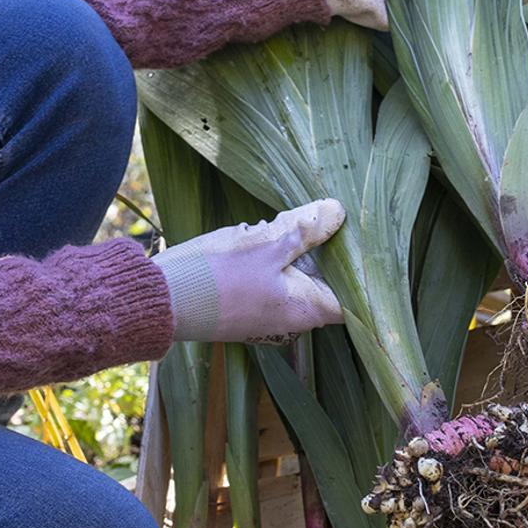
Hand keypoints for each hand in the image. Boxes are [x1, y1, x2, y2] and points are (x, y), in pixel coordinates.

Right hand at [159, 198, 346, 342]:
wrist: (160, 299)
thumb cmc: (216, 276)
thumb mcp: (266, 243)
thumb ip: (306, 229)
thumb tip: (338, 212)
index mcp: (306, 309)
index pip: (355, 298)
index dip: (364, 271)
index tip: (367, 240)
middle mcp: (293, 316)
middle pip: (329, 282)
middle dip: (333, 250)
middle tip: (338, 215)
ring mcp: (269, 310)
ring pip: (301, 275)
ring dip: (304, 248)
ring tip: (306, 217)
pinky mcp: (249, 300)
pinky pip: (277, 275)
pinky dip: (281, 254)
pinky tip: (274, 230)